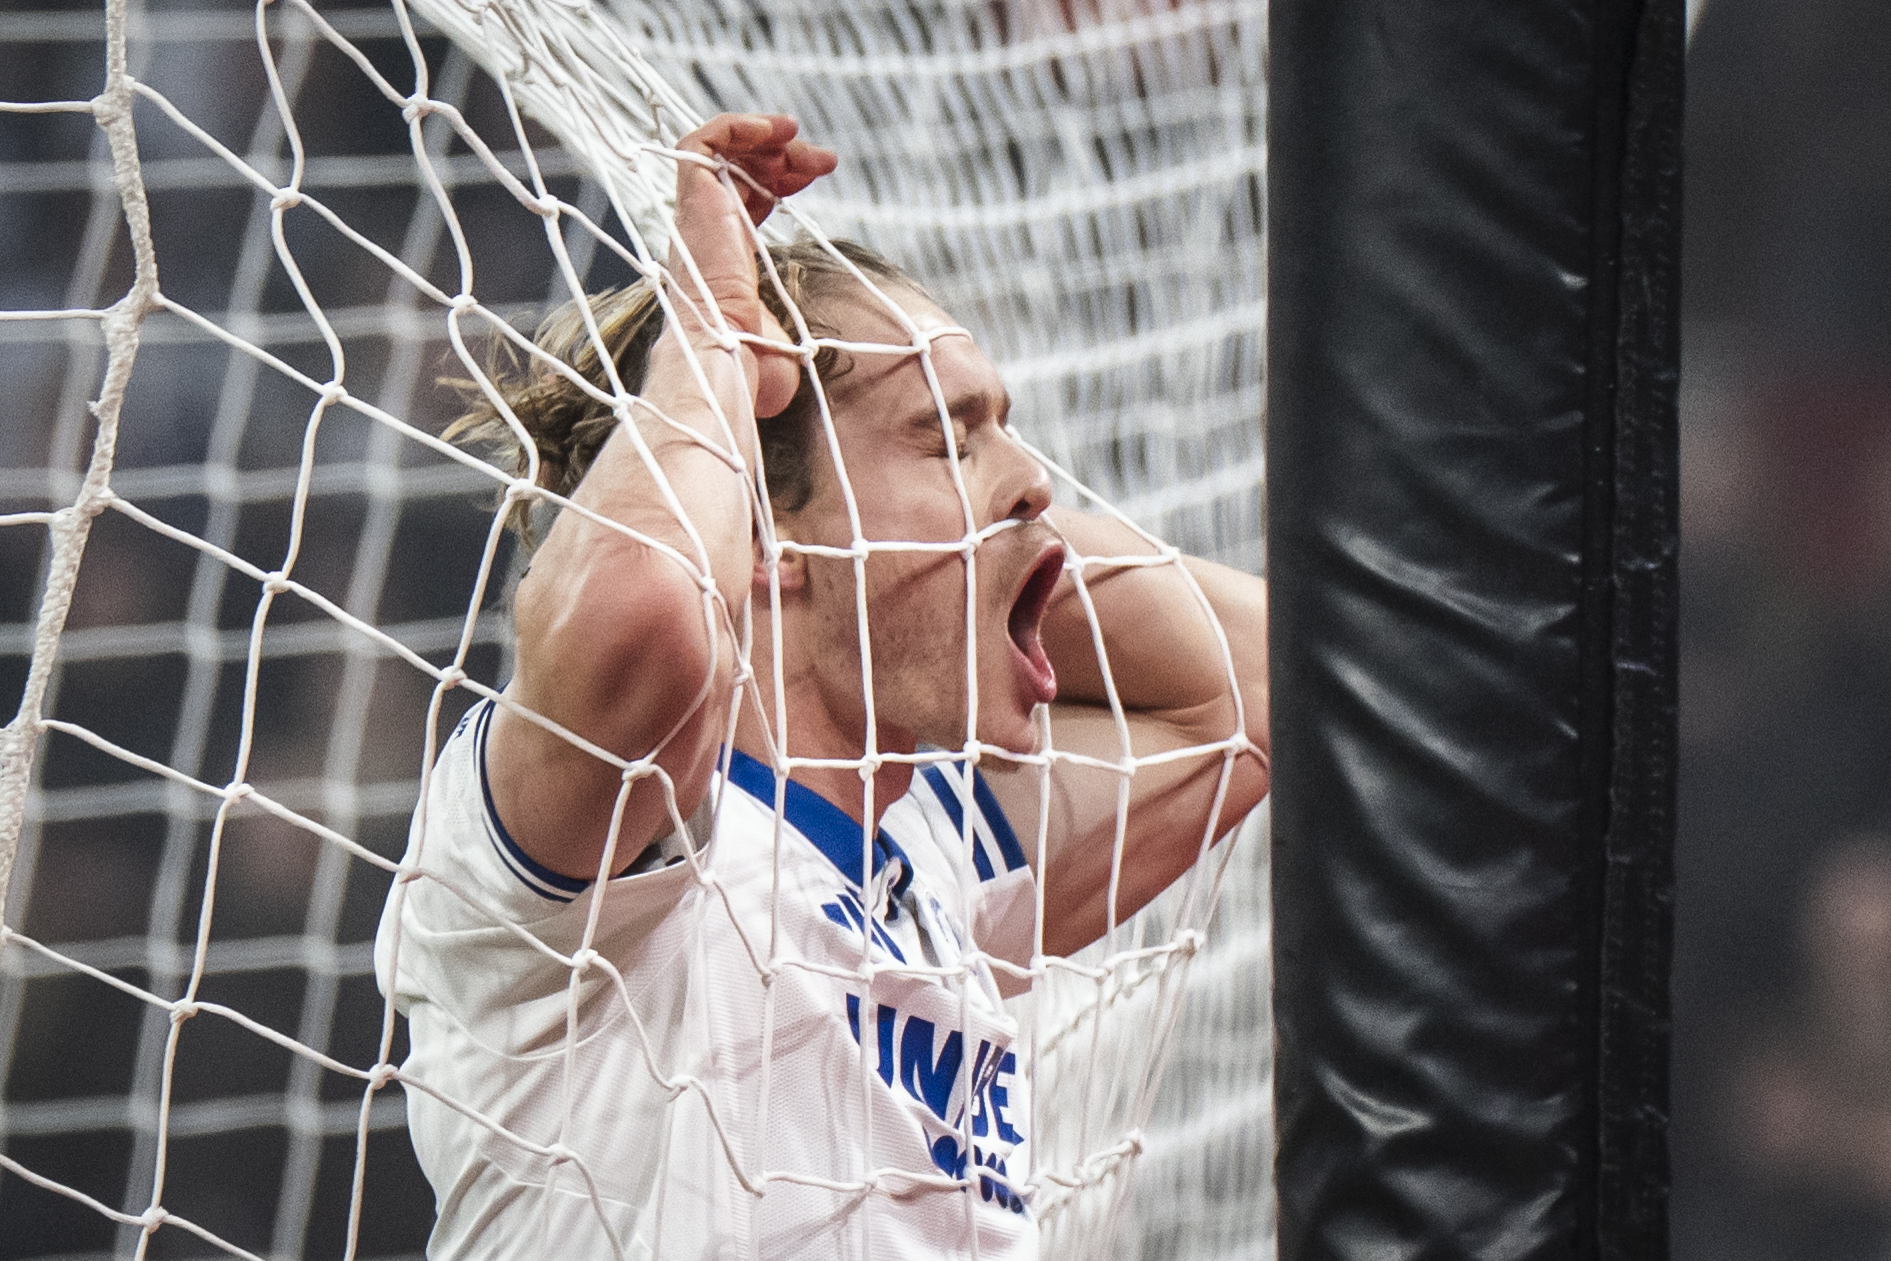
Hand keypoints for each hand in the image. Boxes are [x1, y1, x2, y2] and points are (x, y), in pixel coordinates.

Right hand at [670, 114, 836, 416]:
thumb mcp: (780, 336)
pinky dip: (736, 125)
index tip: (820, 174)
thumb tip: (816, 348)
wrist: (725, 359)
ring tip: (802, 137)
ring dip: (766, 137)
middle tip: (826, 160)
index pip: (748, 199)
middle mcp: (705, 232)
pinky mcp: (694, 199)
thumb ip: (789, 325)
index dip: (782, 178)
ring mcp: (697, 214)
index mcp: (723, 257)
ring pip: (723, 151)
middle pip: (741, 171)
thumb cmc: (748, 363)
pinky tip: (776, 130)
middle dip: (784, 155)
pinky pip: (701, 142)